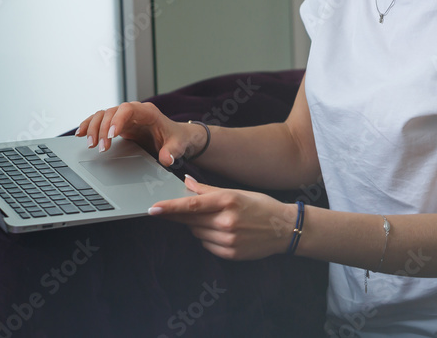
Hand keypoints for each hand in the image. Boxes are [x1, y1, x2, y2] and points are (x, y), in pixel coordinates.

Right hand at [75, 101, 203, 167]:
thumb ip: (172, 151)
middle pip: (111, 112)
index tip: (111, 135)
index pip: (128, 109)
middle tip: (99, 147)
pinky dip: (89, 125)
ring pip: (103, 115)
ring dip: (93, 128)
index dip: (118, 120)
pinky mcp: (118, 124)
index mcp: (148, 112)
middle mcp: (134, 111)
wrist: (176, 136)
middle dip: (102, 128)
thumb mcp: (178, 146)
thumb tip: (165, 159)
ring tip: (89, 144)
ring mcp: (124, 117)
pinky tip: (80, 134)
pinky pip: (100, 120)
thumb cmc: (177, 139)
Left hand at [147, 175, 298, 259]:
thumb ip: (208, 189)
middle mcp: (227, 221)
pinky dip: (209, 238)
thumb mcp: (236, 192)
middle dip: (184, 216)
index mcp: (228, 200)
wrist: (283, 228)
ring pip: (197, 233)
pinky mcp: (231, 253)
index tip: (153, 209)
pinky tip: (224, 232)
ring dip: (200, 227)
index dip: (170, 208)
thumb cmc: (260, 206)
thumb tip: (186, 183)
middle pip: (191, 220)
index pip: (192, 205)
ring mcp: (229, 239)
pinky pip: (207, 245)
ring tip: (218, 221)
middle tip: (180, 211)